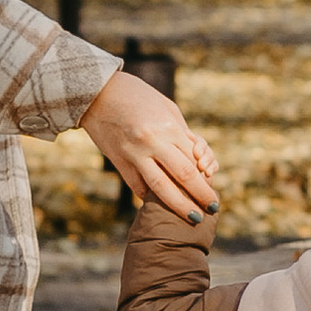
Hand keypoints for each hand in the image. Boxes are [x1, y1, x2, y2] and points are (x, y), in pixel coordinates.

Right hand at [81, 70, 218, 218]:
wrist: (97, 93)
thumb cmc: (138, 96)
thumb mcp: (167, 108)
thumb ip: (182, 133)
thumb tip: (198, 159)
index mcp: (168, 127)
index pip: (195, 159)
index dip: (207, 178)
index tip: (213, 188)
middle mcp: (152, 142)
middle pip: (184, 176)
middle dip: (201, 196)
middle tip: (212, 210)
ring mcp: (134, 154)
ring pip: (161, 188)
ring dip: (180, 206)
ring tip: (194, 217)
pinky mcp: (119, 162)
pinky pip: (138, 186)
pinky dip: (151, 197)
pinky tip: (161, 206)